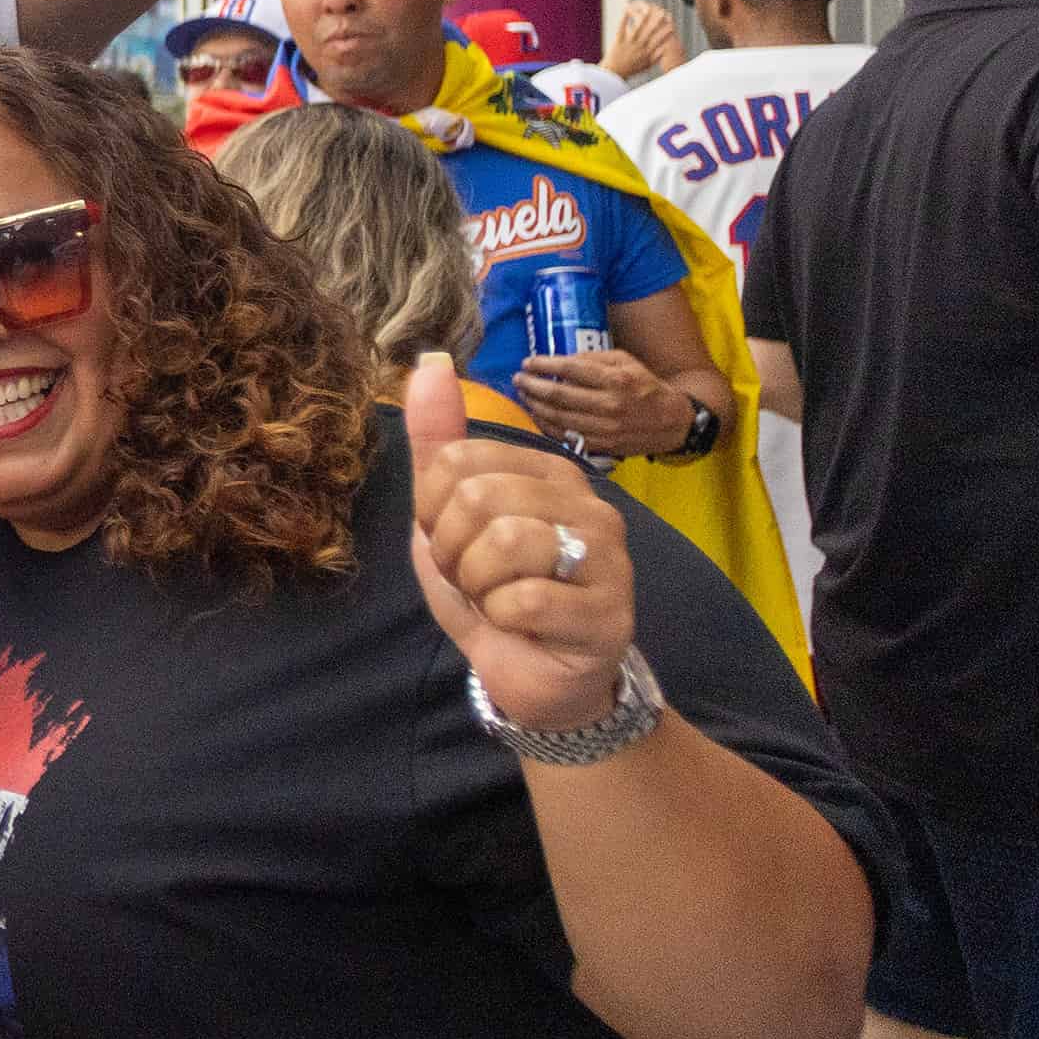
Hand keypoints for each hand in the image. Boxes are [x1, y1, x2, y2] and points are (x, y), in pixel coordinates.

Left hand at [407, 355, 635, 731]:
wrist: (538, 676)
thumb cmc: (494, 590)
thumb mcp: (448, 515)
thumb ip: (437, 441)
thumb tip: (429, 362)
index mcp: (547, 470)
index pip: (456, 460)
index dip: (432, 512)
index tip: (453, 541)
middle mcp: (587, 502)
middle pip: (477, 497)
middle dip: (451, 551)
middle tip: (475, 577)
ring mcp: (607, 556)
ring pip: (500, 544)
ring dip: (477, 586)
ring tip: (499, 599)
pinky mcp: (609, 612)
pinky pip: (522, 600)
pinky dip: (503, 620)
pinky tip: (525, 627)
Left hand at [516, 346, 697, 456]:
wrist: (672, 423)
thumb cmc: (646, 386)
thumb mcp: (627, 361)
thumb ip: (594, 357)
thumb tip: (562, 359)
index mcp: (616, 380)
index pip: (570, 369)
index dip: (544, 364)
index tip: (528, 362)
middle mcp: (609, 404)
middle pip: (558, 394)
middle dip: (532, 385)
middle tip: (518, 379)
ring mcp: (605, 428)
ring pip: (558, 417)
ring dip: (535, 405)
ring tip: (523, 394)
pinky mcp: (602, 445)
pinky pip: (565, 435)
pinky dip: (546, 425)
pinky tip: (537, 414)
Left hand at [606, 0, 680, 81]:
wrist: (614, 74)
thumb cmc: (630, 69)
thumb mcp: (646, 65)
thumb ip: (656, 57)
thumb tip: (665, 49)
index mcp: (646, 53)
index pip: (659, 40)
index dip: (666, 32)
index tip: (672, 24)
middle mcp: (639, 47)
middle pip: (650, 32)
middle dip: (657, 22)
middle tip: (663, 12)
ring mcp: (629, 43)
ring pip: (638, 28)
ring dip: (643, 17)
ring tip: (647, 9)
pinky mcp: (618, 41)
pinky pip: (622, 28)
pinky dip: (624, 19)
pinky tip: (626, 11)